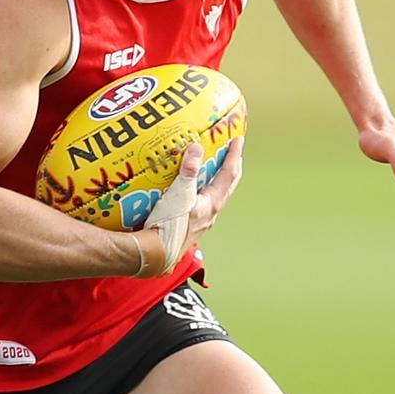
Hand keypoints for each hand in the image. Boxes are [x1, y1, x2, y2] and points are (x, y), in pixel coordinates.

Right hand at [135, 137, 243, 275]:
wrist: (156, 253)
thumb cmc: (169, 224)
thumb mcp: (179, 194)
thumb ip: (188, 171)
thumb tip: (197, 148)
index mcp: (212, 203)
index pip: (229, 174)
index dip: (234, 155)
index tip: (238, 139)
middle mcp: (210, 213)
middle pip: (227, 186)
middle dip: (231, 168)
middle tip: (232, 152)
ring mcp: (201, 222)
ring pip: (214, 196)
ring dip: (216, 181)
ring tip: (212, 169)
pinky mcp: (190, 227)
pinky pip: (201, 204)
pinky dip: (200, 192)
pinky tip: (190, 192)